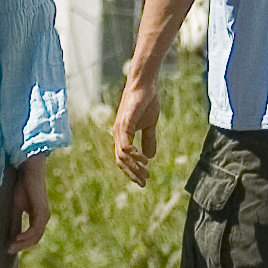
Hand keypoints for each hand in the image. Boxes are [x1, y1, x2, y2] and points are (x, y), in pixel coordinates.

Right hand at [7, 157, 51, 256]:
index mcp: (37, 217)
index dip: (20, 244)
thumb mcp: (14, 208)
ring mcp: (44, 215)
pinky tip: (17, 238)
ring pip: (36, 236)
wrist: (27, 169)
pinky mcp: (42, 211)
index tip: (7, 249)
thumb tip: (7, 239)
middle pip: (34, 239)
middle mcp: (42, 218)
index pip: (31, 236)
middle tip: (8, 251)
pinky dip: (27, 235)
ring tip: (11, 246)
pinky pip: (36, 228)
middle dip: (21, 246)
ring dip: (23, 243)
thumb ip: (13, 223)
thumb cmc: (20, 185)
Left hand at [111, 69, 165, 186]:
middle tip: (144, 182)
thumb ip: (148, 140)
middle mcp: (118, 134)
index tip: (144, 180)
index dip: (132, 171)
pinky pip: (125, 145)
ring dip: (133, 167)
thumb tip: (149, 157)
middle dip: (132, 173)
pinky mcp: (125, 123)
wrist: (145, 84)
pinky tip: (143, 160)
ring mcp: (120, 129)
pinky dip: (133, 154)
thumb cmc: (146, 101)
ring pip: (122, 156)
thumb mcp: (149, 124)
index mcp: (123, 135)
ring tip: (145, 173)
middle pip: (120, 161)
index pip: (123, 159)